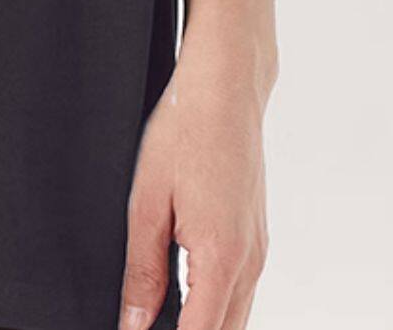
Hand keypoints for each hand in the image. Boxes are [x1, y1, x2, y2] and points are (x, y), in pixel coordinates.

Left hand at [120, 50, 271, 329]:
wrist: (226, 87)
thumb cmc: (187, 130)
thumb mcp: (147, 201)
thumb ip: (143, 271)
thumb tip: (134, 324)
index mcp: (221, 259)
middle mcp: (249, 262)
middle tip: (147, 325)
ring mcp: (258, 250)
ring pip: (236, 318)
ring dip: (203, 326)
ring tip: (163, 317)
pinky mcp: (257, 238)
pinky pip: (240, 292)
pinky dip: (215, 306)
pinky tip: (184, 298)